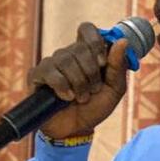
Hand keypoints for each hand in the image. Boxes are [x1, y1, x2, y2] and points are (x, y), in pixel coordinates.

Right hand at [29, 22, 128, 139]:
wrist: (75, 131)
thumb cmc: (94, 109)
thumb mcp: (113, 90)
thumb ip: (118, 66)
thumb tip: (122, 41)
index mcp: (86, 54)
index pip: (86, 30)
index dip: (95, 42)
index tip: (102, 63)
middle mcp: (67, 55)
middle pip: (79, 47)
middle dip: (91, 72)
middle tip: (93, 90)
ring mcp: (51, 64)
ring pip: (65, 59)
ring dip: (78, 82)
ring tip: (80, 98)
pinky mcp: (37, 76)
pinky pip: (49, 71)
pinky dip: (61, 85)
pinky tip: (66, 97)